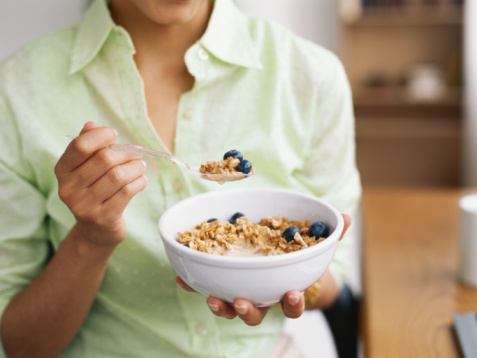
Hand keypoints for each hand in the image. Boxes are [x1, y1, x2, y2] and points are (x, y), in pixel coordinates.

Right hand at [55, 122, 147, 247]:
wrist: (96, 229)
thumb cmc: (94, 189)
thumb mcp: (87, 167)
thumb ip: (89, 145)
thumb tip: (92, 125)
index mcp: (62, 170)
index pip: (80, 146)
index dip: (101, 136)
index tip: (113, 134)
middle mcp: (69, 189)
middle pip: (104, 159)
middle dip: (126, 153)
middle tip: (136, 154)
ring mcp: (84, 206)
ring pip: (118, 176)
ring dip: (136, 167)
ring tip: (140, 166)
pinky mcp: (103, 218)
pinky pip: (127, 192)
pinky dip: (139, 182)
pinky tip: (141, 180)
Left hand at [176, 214, 350, 324]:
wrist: (278, 263)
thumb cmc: (296, 257)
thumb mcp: (315, 245)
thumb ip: (331, 233)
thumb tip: (348, 217)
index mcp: (286, 288)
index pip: (292, 304)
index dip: (292, 303)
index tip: (292, 294)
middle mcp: (262, 296)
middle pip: (255, 313)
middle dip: (248, 311)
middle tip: (242, 301)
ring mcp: (241, 291)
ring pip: (230, 306)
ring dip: (220, 304)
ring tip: (211, 298)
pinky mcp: (222, 282)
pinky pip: (208, 287)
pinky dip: (194, 284)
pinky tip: (182, 277)